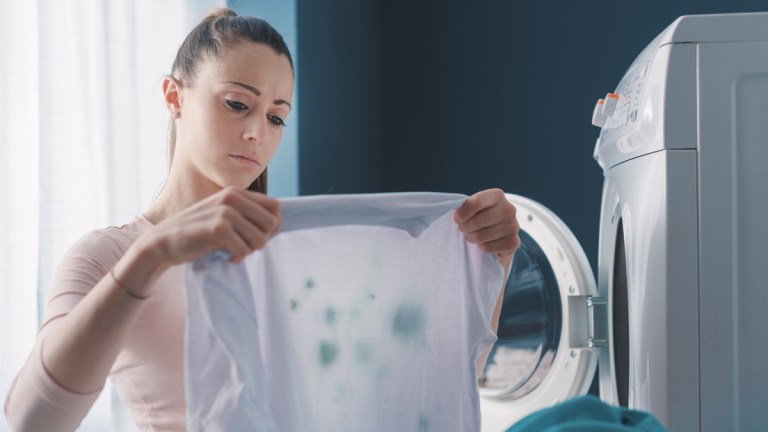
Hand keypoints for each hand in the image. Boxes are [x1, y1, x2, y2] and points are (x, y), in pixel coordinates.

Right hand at [145, 187, 280, 265]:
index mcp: (236, 192)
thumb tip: (278, 224)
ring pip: (260, 239)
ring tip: (231, 250)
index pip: (275, 207)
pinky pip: (243, 250)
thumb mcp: (223, 215)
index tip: (255, 237)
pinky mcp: (217, 228)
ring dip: (247, 251)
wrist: (162, 243)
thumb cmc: (197, 233)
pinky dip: (236, 258)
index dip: (272, 227)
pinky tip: (224, 256)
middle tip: (243, 246)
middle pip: (272, 223)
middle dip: (261, 240)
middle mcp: (232, 197)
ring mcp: (224, 211)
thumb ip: (246, 215)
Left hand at [454, 188, 519, 267]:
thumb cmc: (480, 217)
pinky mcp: (514, 242)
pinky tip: (485, 242)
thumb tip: (457, 216)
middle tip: (464, 229)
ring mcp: (513, 226)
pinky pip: (487, 248)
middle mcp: (508, 209)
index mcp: (497, 195)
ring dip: (472, 238)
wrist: (496, 234)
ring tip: (473, 236)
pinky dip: (481, 247)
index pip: (475, 203)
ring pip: (480, 237)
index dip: (461, 214)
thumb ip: (464, 207)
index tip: (456, 219)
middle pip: (476, 222)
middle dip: (464, 228)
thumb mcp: (472, 207)